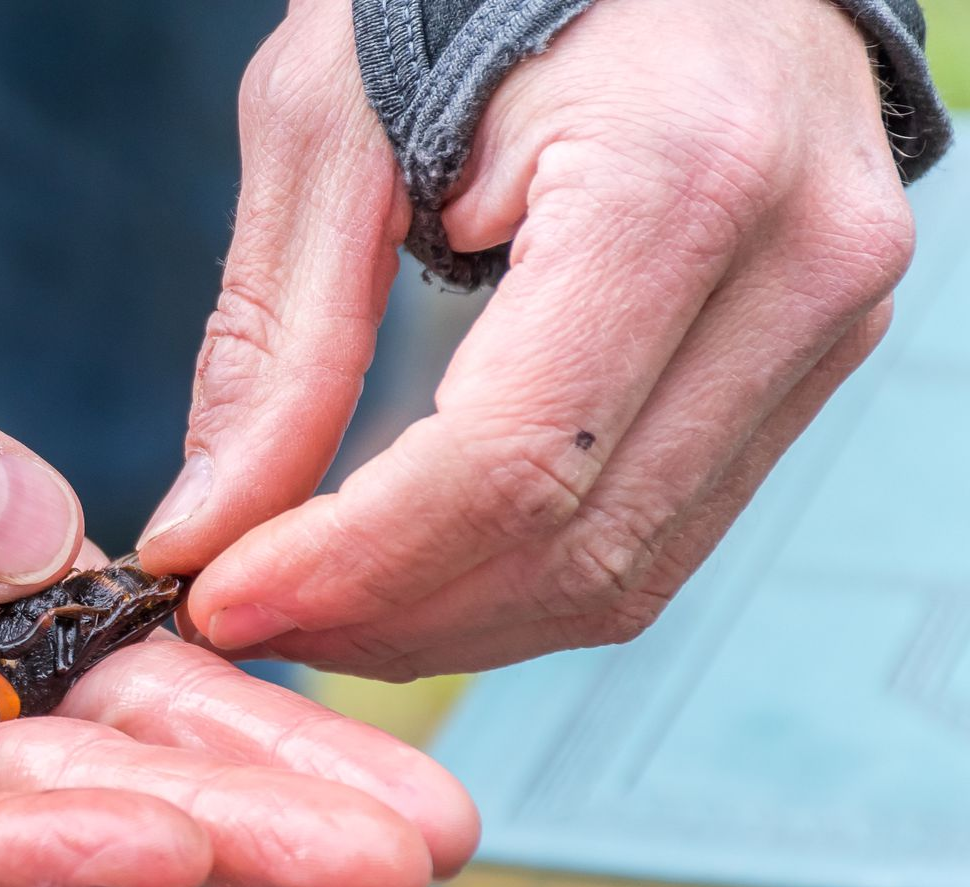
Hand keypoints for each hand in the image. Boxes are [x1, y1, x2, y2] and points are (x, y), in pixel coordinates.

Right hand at [0, 180, 476, 886]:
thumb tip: (29, 530)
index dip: (25, 850)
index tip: (170, 841)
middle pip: (28, 829)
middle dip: (212, 839)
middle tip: (381, 854)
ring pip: (91, 769)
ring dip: (249, 792)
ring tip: (402, 816)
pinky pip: (96, 681)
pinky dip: (207, 704)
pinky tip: (320, 731)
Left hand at [139, 0, 913, 678]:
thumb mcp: (328, 118)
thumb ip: (277, 339)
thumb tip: (205, 528)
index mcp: (678, 173)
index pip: (513, 458)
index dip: (353, 563)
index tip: (219, 598)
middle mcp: (794, 263)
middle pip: (577, 545)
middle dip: (386, 616)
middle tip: (247, 618)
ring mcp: (824, 321)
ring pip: (628, 572)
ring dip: (448, 624)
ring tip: (311, 605)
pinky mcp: (804, 360)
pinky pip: (659, 532)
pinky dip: (518, 581)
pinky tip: (409, 572)